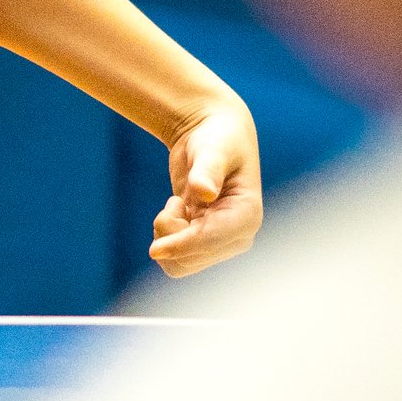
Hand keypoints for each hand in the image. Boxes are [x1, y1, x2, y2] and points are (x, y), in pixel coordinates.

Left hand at [150, 99, 261, 276]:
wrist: (211, 137)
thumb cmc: (217, 138)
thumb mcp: (212, 149)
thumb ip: (207, 170)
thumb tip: (204, 192)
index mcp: (247, 216)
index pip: (210, 242)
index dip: (181, 247)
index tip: (154, 249)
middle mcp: (237, 237)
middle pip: (190, 260)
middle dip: (170, 234)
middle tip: (174, 201)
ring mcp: (221, 243)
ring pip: (179, 263)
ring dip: (167, 235)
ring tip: (177, 204)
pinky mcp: (204, 243)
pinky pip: (175, 256)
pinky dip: (167, 235)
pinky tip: (180, 211)